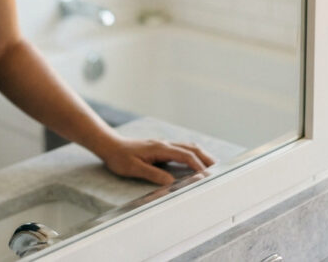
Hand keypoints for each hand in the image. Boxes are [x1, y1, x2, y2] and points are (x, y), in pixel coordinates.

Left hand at [95, 136, 216, 185]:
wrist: (109, 145)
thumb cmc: (119, 157)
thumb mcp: (134, 168)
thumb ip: (153, 175)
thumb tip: (171, 182)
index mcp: (161, 148)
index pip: (186, 156)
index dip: (198, 166)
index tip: (207, 176)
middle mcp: (164, 144)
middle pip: (192, 148)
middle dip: (206, 158)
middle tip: (218, 170)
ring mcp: (163, 144)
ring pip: (188, 146)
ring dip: (201, 155)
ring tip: (211, 165)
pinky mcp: (160, 147)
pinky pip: (181, 148)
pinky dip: (192, 154)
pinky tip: (194, 160)